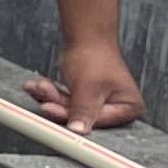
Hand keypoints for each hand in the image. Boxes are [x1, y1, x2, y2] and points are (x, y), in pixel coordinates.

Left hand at [29, 36, 143, 133]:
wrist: (85, 36)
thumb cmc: (94, 56)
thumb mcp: (88, 88)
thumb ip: (83, 111)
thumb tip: (79, 131)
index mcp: (130, 108)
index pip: (98, 122)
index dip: (72, 116)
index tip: (50, 109)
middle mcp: (118, 109)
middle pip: (81, 118)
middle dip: (58, 104)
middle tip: (44, 92)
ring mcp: (101, 105)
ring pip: (69, 110)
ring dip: (52, 98)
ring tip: (40, 86)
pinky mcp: (85, 101)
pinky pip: (65, 103)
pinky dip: (51, 95)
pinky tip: (38, 87)